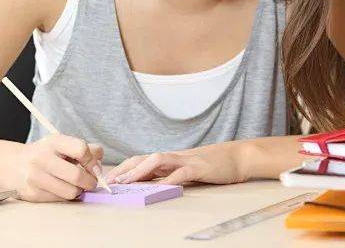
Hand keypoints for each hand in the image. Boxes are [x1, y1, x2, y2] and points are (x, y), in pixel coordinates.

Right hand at [10, 134, 103, 201]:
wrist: (13, 165)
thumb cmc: (44, 154)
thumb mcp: (62, 144)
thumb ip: (85, 149)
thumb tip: (99, 162)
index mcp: (53, 142)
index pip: (81, 149)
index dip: (92, 160)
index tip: (93, 166)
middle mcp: (42, 158)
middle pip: (77, 175)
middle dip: (90, 181)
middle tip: (90, 181)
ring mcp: (36, 177)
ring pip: (71, 192)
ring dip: (78, 191)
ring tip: (75, 185)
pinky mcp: (33, 193)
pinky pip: (60, 200)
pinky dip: (65, 196)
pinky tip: (61, 188)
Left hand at [104, 140, 251, 185]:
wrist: (237, 157)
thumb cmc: (210, 166)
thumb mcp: (184, 171)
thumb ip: (167, 175)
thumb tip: (148, 185)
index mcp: (168, 159)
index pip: (139, 160)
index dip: (123, 168)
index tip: (108, 178)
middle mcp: (172, 157)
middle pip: (142, 158)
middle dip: (124, 169)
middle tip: (109, 181)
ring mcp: (185, 160)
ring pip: (157, 160)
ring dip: (140, 170)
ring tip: (127, 181)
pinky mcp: (198, 168)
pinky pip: (181, 172)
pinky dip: (169, 179)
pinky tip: (159, 187)